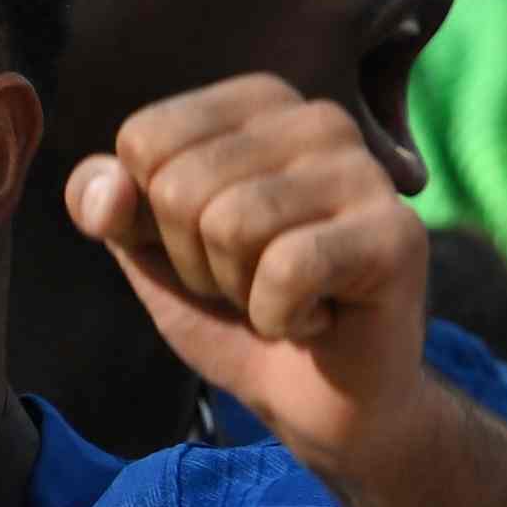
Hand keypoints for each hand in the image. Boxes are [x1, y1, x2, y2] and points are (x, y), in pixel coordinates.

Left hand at [65, 78, 436, 469]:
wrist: (322, 402)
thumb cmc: (239, 312)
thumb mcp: (150, 253)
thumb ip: (110, 206)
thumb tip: (107, 187)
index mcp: (260, 103)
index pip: (145, 139)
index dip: (154, 221)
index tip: (212, 249)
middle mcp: (319, 119)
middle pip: (181, 185)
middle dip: (197, 263)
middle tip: (252, 284)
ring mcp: (366, 172)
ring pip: (231, 225)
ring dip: (239, 292)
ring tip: (285, 298)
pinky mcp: (399, 234)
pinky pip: (286, 269)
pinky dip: (280, 317)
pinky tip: (318, 318)